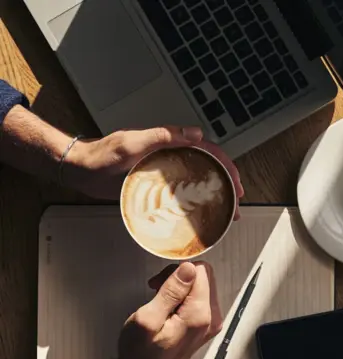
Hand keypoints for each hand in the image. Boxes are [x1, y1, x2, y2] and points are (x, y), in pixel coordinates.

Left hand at [65, 126, 243, 217]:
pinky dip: (193, 206)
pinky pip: (180, 196)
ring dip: (213, 197)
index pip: (207, 151)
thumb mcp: (133, 142)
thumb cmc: (103, 154)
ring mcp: (163, 175)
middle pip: (206, 169)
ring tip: (225, 213)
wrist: (83, 170)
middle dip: (226, 184)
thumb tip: (196, 133)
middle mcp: (170, 158)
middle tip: (236, 203)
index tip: (235, 182)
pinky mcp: (155, 189)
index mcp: (169, 144)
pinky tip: (200, 218)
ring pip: (196, 183)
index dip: (225, 165)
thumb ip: (163, 136)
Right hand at [116, 261, 221, 358]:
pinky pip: (200, 300)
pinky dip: (184, 298)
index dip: (176, 270)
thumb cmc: (139, 353)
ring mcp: (210, 325)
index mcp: (199, 316)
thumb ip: (171, 292)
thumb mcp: (147, 318)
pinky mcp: (204, 328)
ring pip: (202, 287)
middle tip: (157, 289)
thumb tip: (188, 269)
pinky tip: (168, 308)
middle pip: (204, 277)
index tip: (158, 282)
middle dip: (180, 276)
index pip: (199, 271)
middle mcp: (211, 320)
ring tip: (160, 299)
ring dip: (181, 287)